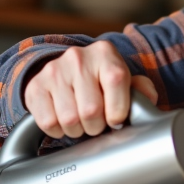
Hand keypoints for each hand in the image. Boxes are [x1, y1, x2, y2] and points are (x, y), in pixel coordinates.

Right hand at [22, 42, 158, 138]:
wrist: (66, 71)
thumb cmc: (100, 80)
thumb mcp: (124, 80)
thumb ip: (141, 90)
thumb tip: (148, 101)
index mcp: (105, 53)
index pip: (116, 83)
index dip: (118, 111)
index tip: (116, 119)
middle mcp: (78, 57)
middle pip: (91, 110)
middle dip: (97, 126)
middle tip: (97, 123)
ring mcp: (54, 70)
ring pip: (69, 120)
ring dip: (78, 130)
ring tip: (81, 122)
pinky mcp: (35, 86)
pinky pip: (48, 123)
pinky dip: (57, 131)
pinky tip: (63, 121)